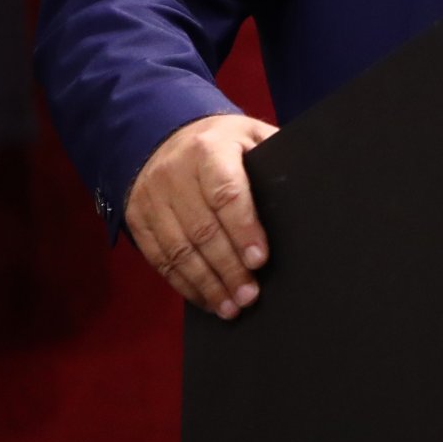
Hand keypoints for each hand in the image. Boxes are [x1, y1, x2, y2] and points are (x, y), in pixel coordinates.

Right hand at [125, 113, 278, 318]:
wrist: (165, 134)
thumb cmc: (222, 142)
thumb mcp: (250, 135)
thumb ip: (272, 157)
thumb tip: (306, 190)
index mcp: (209, 149)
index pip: (226, 194)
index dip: (243, 230)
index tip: (260, 260)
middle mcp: (174, 173)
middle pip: (203, 229)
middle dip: (228, 268)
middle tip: (250, 296)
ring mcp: (151, 197)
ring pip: (178, 250)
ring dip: (207, 284)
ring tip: (231, 307)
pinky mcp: (137, 217)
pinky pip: (159, 258)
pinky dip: (183, 284)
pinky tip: (206, 299)